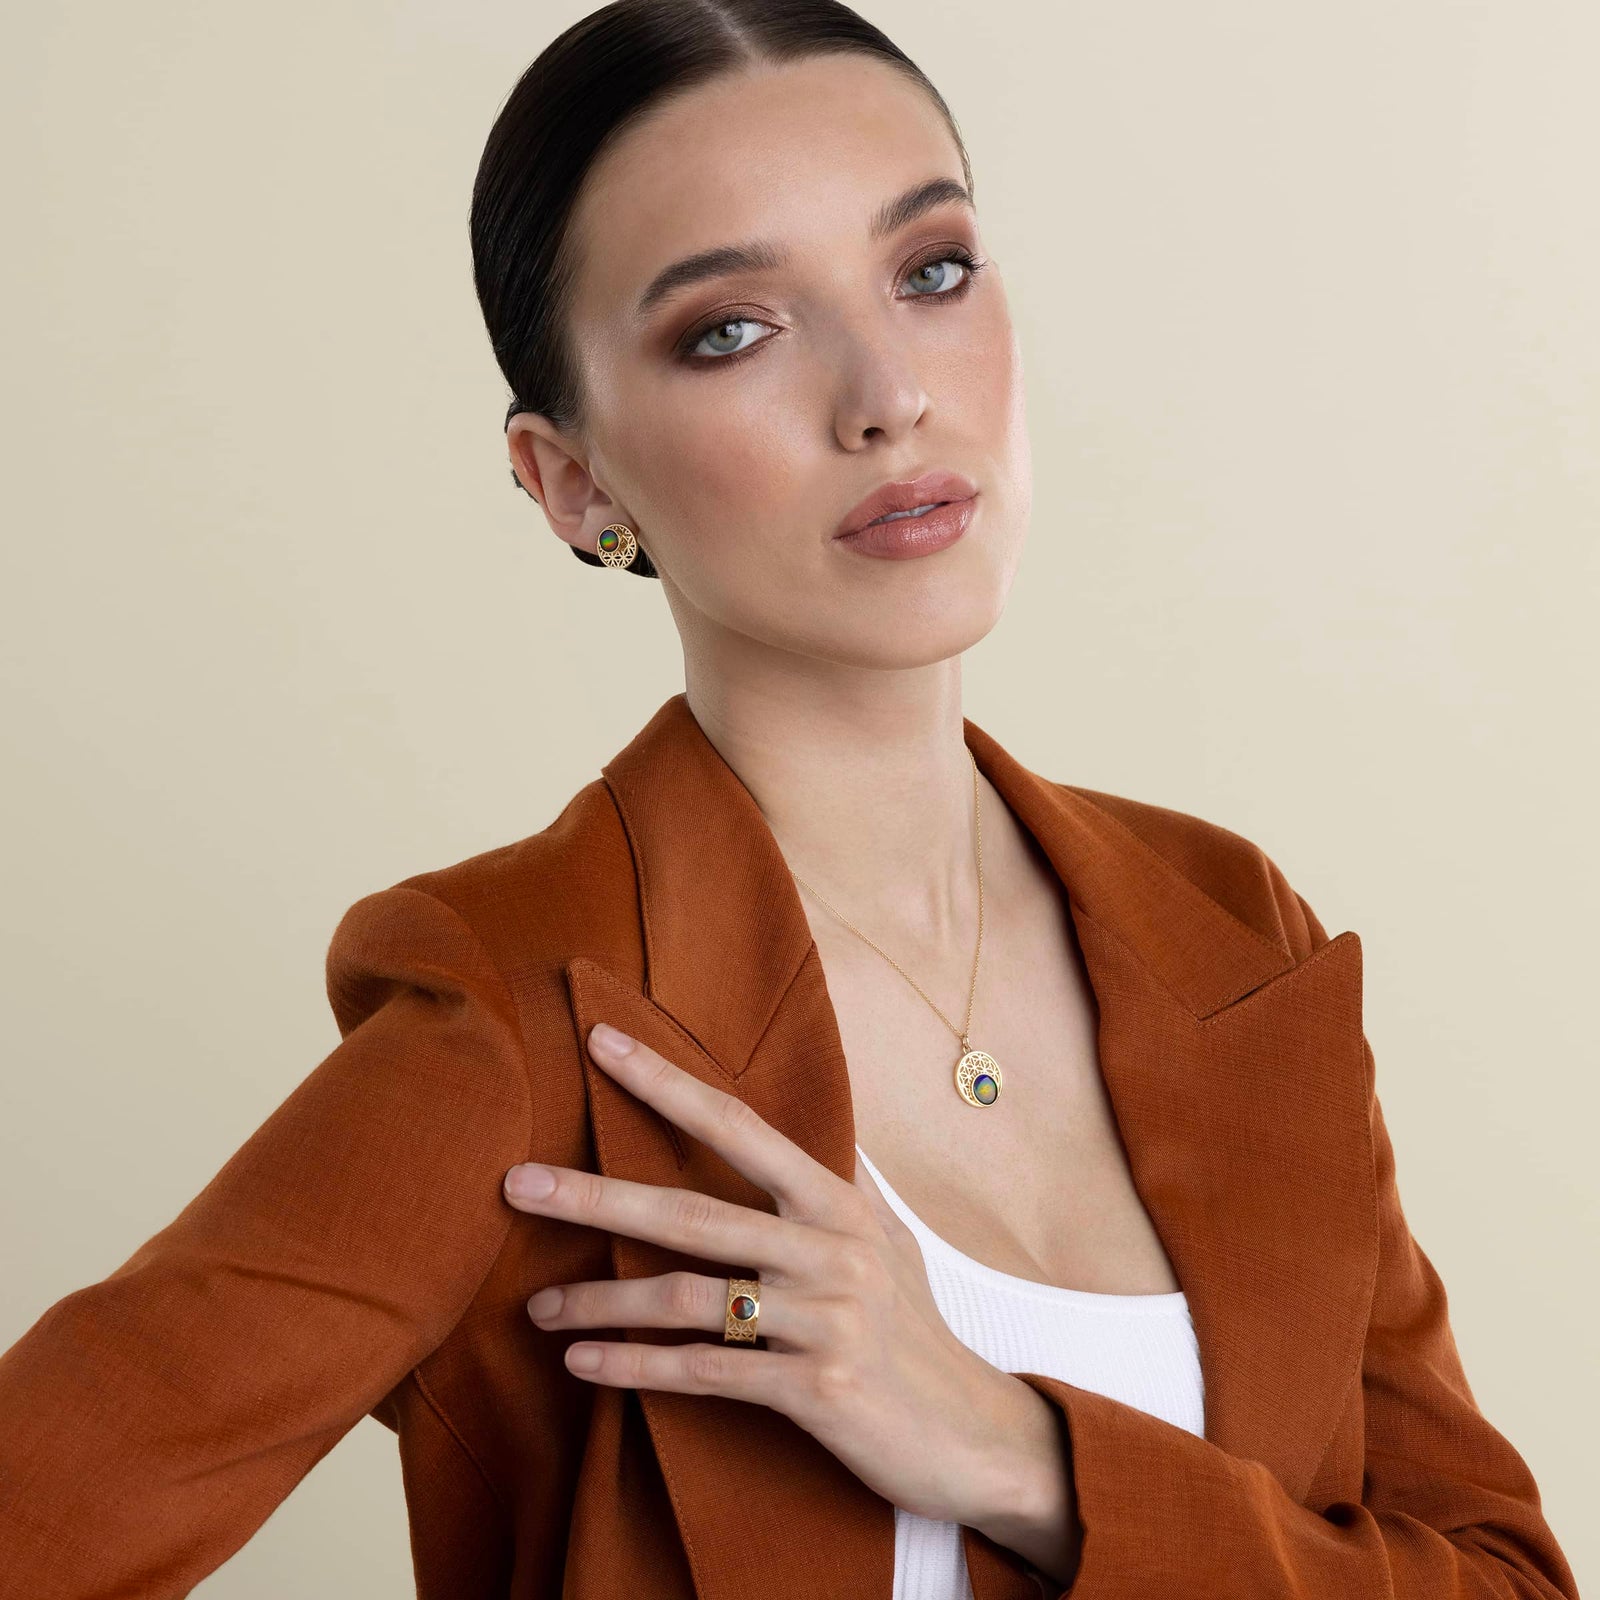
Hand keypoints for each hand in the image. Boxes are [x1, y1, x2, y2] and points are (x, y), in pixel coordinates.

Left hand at [501, 1021, 1051, 1532]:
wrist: (975, 1434)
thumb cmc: (913, 1329)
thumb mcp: (883, 1240)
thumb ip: (832, 1186)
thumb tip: (800, 1128)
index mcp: (837, 1201)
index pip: (738, 1125)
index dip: (667, 1083)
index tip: (602, 1042)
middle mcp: (831, 1247)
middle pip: (691, 1211)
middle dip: (595, 1196)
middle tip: (517, 1184)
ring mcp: (825, 1317)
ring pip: (687, 1298)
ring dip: (601, 1300)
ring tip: (538, 1305)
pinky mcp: (816, 1388)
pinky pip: (705, 1372)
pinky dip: (636, 1366)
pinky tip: (584, 1362)